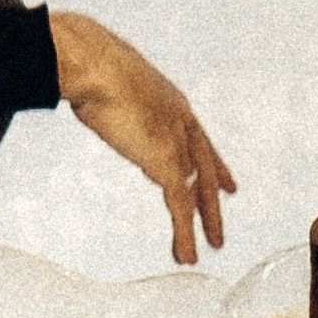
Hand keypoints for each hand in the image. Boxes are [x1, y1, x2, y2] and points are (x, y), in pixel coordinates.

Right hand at [47, 12, 235, 262]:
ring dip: (203, 223)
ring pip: (198, 191)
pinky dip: (184, 233)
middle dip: (214, 198)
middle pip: (206, 168)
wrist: (93, 64)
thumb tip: (102, 106)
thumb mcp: (111, 87)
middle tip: (221, 223)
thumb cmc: (90, 65)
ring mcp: (176, 141)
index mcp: (171, 102)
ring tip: (209, 249)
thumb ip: (116, 104)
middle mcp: (181, 121)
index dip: (214, 164)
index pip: (200, 140)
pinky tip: (186, 253)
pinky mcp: (166, 161)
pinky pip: (181, 206)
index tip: (226, 183)